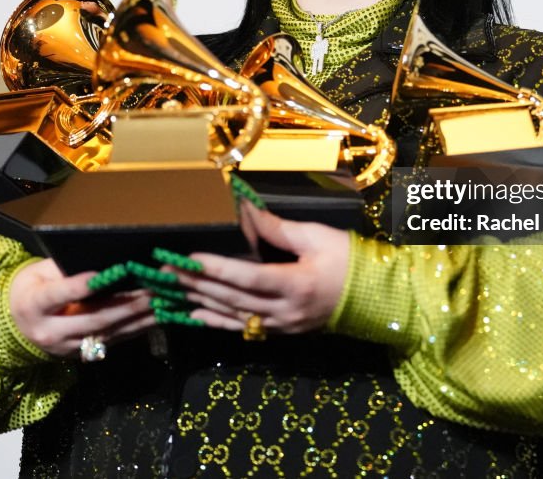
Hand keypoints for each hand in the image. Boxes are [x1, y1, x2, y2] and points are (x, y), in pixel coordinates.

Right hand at [9, 258, 154, 357]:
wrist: (15, 325)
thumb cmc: (32, 288)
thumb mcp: (39, 272)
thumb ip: (65, 269)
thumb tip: (104, 263)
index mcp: (33, 305)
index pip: (58, 295)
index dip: (81, 286)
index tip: (105, 274)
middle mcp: (49, 331)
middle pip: (92, 318)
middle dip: (126, 305)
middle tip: (153, 292)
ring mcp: (66, 347)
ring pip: (107, 333)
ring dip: (138, 319)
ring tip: (163, 304)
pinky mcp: (80, 355)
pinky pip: (112, 342)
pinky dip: (135, 329)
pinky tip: (154, 319)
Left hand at [176, 204, 349, 335]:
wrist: (376, 297)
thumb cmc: (348, 261)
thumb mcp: (316, 236)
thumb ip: (277, 228)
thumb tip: (246, 210)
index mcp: (295, 284)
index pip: (247, 277)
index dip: (215, 268)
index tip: (188, 258)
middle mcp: (285, 311)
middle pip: (233, 298)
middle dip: (197, 284)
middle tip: (166, 272)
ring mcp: (283, 326)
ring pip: (234, 315)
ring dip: (201, 303)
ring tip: (173, 292)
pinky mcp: (282, 331)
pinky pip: (244, 328)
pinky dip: (218, 322)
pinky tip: (196, 316)